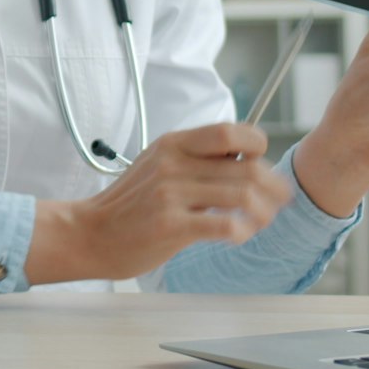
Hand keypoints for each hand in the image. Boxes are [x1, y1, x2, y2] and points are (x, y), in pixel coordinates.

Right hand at [27, 123, 291, 283]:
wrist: (89, 233)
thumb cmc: (129, 205)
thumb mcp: (157, 166)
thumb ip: (195, 159)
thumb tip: (242, 157)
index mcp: (173, 144)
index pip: (229, 132)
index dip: (256, 145)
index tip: (262, 163)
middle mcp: (173, 163)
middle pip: (245, 167)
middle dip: (273, 186)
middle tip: (279, 200)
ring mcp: (170, 193)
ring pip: (242, 195)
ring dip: (263, 212)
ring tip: (261, 221)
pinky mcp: (170, 225)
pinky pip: (224, 225)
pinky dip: (242, 231)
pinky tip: (238, 235)